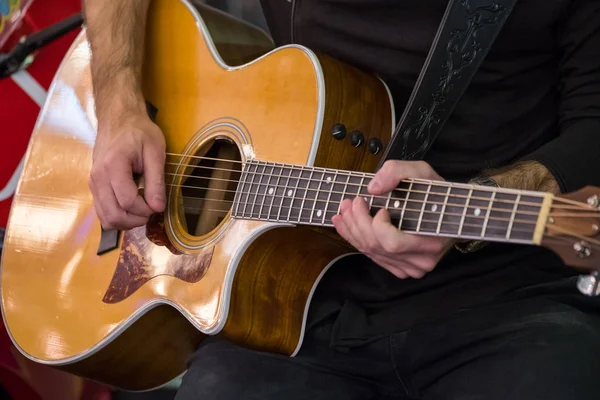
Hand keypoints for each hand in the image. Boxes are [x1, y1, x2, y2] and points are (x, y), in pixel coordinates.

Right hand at [89, 112, 165, 230]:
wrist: (119, 119)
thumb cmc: (139, 132)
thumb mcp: (155, 152)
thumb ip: (156, 181)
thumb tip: (158, 208)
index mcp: (113, 166)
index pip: (127, 202)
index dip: (145, 210)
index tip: (158, 205)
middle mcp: (98, 178)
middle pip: (114, 215)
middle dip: (136, 220)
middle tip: (151, 211)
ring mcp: (93, 184)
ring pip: (106, 218)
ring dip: (127, 222)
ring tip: (142, 210)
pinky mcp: (94, 187)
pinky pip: (103, 212)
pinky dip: (118, 217)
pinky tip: (132, 209)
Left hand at [332, 160, 454, 278]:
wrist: (449, 212)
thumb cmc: (436, 193)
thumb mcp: (421, 172)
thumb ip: (396, 172)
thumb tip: (372, 188)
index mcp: (431, 241)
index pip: (392, 243)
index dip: (377, 225)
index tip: (379, 207)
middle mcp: (421, 260)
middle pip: (376, 247)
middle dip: (357, 222)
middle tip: (350, 202)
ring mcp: (410, 267)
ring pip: (370, 252)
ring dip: (351, 229)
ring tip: (343, 211)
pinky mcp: (400, 268)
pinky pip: (371, 256)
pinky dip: (354, 239)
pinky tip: (344, 225)